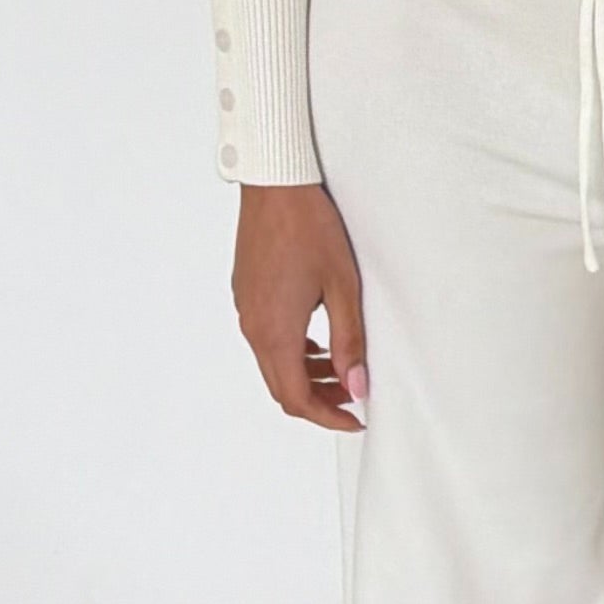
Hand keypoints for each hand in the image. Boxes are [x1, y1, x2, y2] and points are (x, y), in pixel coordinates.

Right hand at [231, 181, 369, 430]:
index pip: (296, 398)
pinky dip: (291, 351)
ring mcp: (245, 310)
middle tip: (353, 397)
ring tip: (340, 368)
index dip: (327, 417)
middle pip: (281, 387)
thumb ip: (350, 342)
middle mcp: (253, 327)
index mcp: (276, 331)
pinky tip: (316, 337)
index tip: (355, 418)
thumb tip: (358, 386)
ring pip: (273, 363)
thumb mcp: (342, 287)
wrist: (274, 185)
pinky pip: (265, 339)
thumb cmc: (310, 228)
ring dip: (305, 375)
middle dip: (318, 400)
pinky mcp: (245, 294)